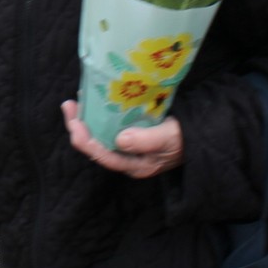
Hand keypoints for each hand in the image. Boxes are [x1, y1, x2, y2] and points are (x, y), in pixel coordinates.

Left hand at [62, 100, 183, 178]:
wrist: (199, 139)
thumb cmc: (184, 140)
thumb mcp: (169, 139)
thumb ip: (146, 140)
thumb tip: (121, 139)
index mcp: (134, 165)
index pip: (103, 156)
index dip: (85, 140)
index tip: (75, 123)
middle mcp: (127, 159)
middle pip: (96, 147)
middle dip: (78, 128)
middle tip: (68, 106)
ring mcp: (128, 149)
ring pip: (99, 137)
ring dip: (85, 121)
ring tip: (74, 103)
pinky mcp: (131, 136)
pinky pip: (108, 128)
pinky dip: (98, 116)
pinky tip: (93, 102)